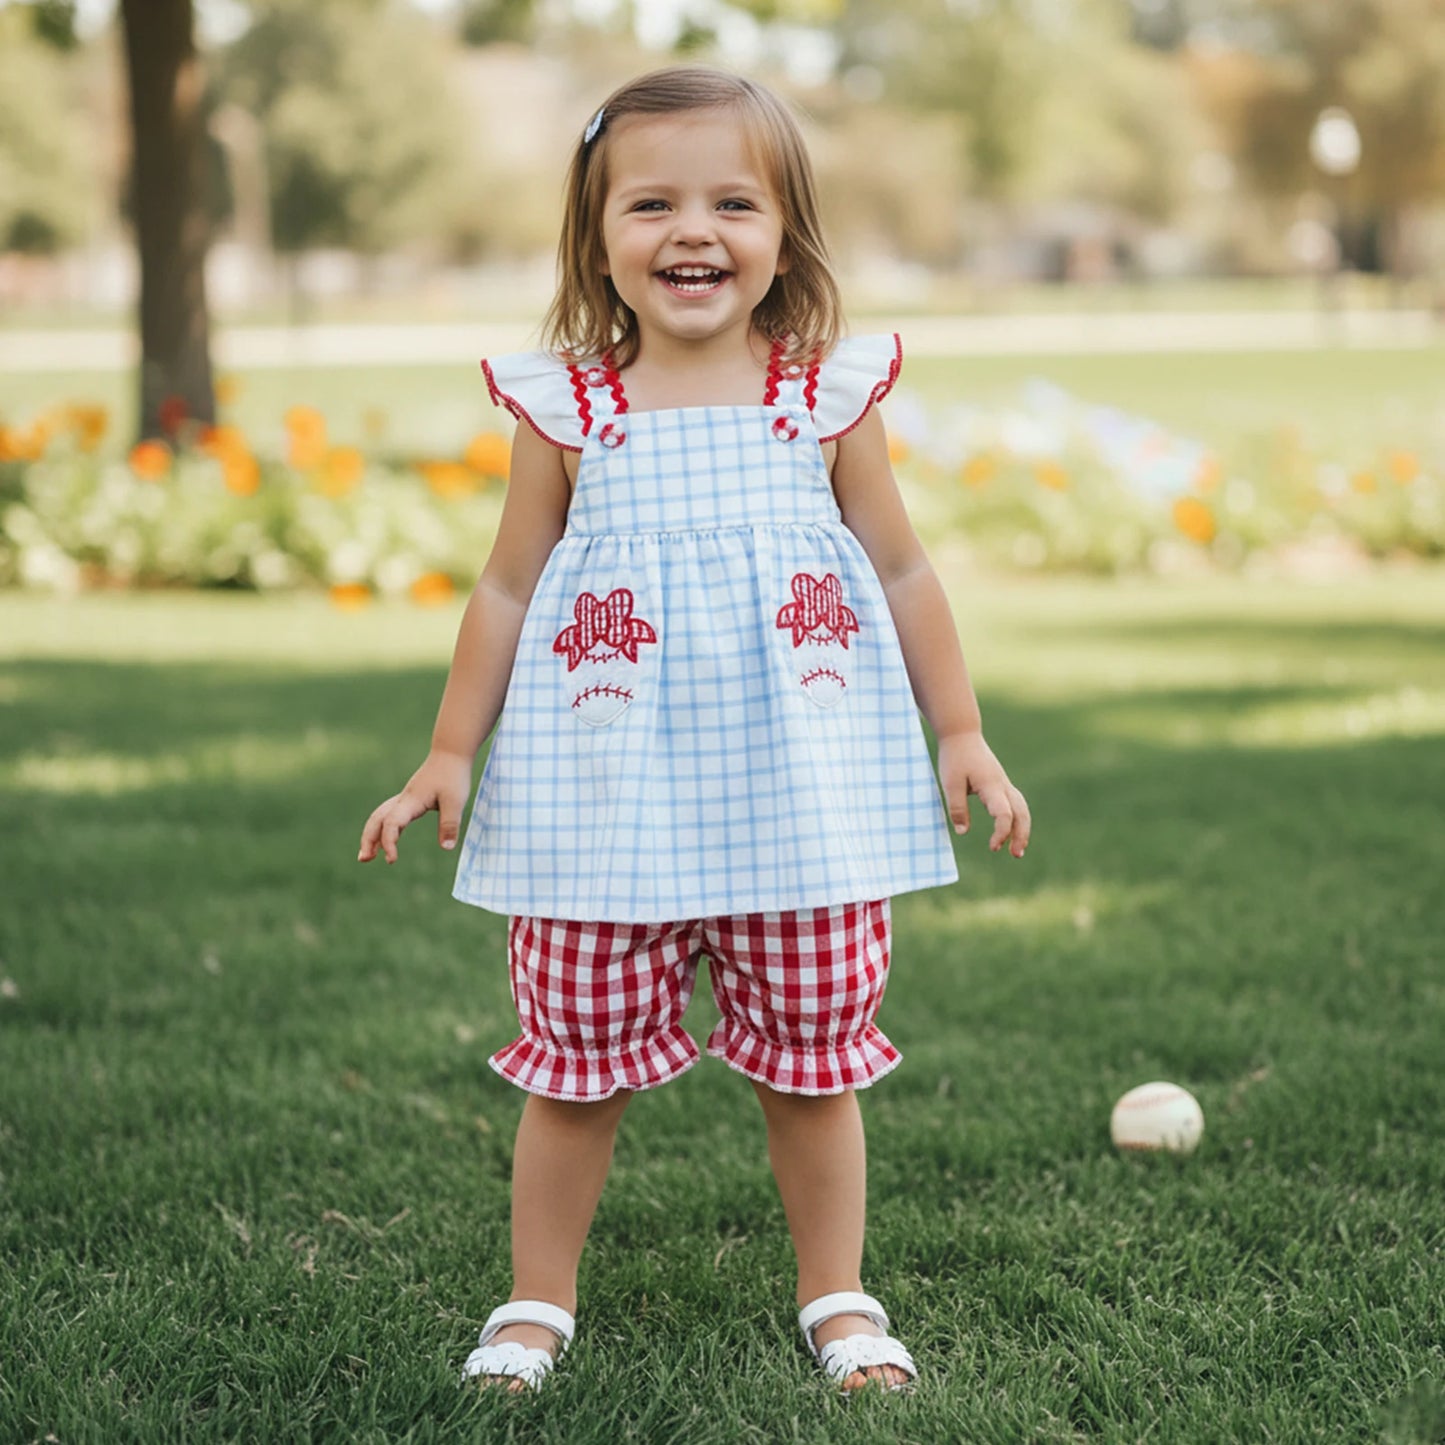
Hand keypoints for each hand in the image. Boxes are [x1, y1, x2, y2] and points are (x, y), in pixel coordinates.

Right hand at [358, 749, 472, 864]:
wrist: (451, 753)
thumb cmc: (453, 775)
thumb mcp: (456, 801)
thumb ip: (450, 824)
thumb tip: (447, 848)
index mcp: (411, 801)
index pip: (392, 823)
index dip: (388, 842)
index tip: (392, 860)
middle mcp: (404, 800)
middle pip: (377, 819)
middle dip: (368, 839)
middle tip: (363, 859)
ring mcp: (405, 799)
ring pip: (381, 816)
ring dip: (372, 835)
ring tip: (369, 855)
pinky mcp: (411, 799)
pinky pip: (391, 815)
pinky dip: (385, 829)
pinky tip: (389, 841)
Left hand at [937, 730, 1030, 858]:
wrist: (961, 734)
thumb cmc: (955, 758)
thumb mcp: (950, 783)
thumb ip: (957, 808)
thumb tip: (963, 832)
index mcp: (991, 785)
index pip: (1004, 813)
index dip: (1001, 833)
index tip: (992, 848)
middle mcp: (1003, 785)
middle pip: (1021, 813)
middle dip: (1021, 835)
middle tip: (1016, 855)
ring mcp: (1004, 784)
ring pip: (1022, 809)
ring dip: (1022, 829)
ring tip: (1017, 850)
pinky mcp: (1000, 784)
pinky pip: (1015, 804)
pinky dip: (1017, 820)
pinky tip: (1010, 833)